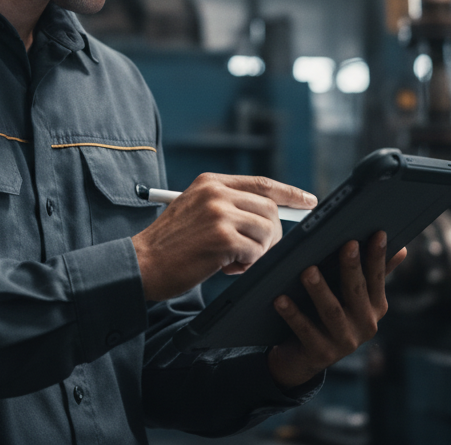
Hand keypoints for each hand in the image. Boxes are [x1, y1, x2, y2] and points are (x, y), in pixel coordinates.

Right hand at [131, 173, 316, 301]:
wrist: (141, 264)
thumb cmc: (170, 245)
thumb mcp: (195, 211)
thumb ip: (228, 206)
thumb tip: (271, 217)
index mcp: (211, 182)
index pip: (262, 183)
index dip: (289, 193)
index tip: (309, 200)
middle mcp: (216, 192)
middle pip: (269, 209)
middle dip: (271, 235)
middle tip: (254, 253)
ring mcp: (219, 213)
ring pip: (266, 231)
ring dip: (258, 252)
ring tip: (233, 261)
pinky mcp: (221, 237)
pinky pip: (255, 252)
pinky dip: (246, 264)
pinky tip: (225, 267)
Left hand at [266, 231, 407, 388]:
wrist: (304, 358)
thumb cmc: (330, 315)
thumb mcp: (352, 297)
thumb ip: (374, 274)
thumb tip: (402, 249)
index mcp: (375, 307)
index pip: (377, 278)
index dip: (378, 257)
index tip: (377, 233)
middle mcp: (365, 325)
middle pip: (356, 291)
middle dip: (352, 267)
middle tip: (346, 244)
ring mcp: (344, 342)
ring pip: (331, 311)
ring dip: (320, 290)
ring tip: (308, 271)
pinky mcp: (321, 354)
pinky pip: (305, 330)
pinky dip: (293, 314)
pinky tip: (280, 299)